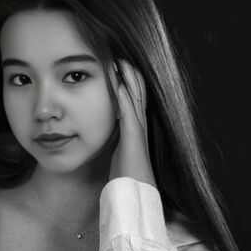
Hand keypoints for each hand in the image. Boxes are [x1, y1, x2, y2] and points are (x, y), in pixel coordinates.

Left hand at [108, 59, 155, 186]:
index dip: (129, 83)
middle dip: (130, 75)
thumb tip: (109, 135)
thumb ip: (117, 140)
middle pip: (137, 94)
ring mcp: (138, 131)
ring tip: (121, 63)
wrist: (137, 192)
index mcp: (136, 129)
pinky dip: (124, 99)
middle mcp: (140, 126)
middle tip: (122, 57)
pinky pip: (129, 114)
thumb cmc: (128, 176)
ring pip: (135, 99)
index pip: (134, 100)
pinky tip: (119, 86)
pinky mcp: (133, 138)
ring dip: (128, 81)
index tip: (120, 68)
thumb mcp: (120, 153)